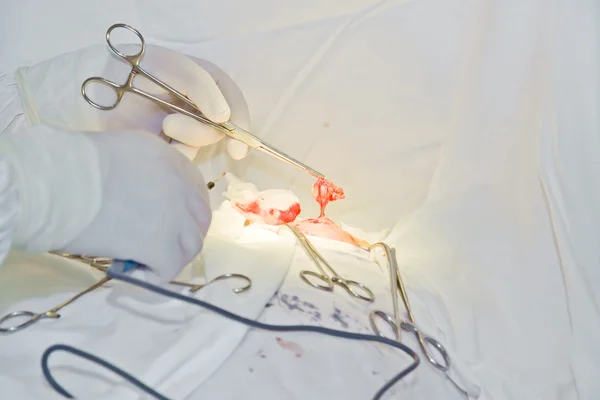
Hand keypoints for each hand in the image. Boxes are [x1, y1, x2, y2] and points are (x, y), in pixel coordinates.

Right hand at [1, 125, 211, 281]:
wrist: (55, 183)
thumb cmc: (71, 165)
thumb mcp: (118, 153)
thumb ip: (140, 172)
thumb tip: (139, 196)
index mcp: (167, 158)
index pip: (195, 187)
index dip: (187, 209)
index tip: (173, 222)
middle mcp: (180, 185)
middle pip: (199, 217)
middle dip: (185, 234)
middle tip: (164, 246)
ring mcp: (174, 216)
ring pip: (191, 244)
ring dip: (174, 256)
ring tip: (149, 262)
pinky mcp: (160, 244)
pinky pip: (170, 268)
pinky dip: (157, 274)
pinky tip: (138, 272)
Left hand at [16, 44, 250, 159]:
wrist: (99, 86)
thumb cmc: (137, 69)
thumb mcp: (174, 67)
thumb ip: (203, 87)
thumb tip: (224, 119)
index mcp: (207, 84)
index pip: (234, 104)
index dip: (241, 126)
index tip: (238, 149)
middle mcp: (200, 107)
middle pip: (221, 130)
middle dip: (200, 132)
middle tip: (170, 125)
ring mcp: (185, 127)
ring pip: (202, 145)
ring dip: (185, 140)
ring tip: (160, 129)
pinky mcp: (169, 145)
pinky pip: (183, 157)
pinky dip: (175, 154)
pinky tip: (158, 144)